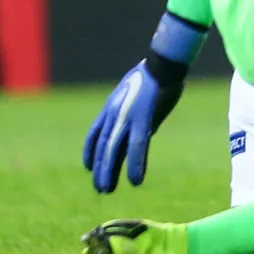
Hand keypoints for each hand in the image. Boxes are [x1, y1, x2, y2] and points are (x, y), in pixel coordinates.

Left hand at [82, 11, 206, 191]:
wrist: (164, 63)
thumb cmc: (157, 73)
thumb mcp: (138, 91)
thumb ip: (136, 110)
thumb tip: (145, 127)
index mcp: (111, 106)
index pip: (94, 134)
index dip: (90, 152)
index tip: (88, 167)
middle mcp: (114, 115)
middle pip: (102, 147)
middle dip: (101, 169)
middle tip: (100, 188)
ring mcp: (127, 119)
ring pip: (114, 151)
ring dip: (110, 172)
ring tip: (107, 190)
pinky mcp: (143, 122)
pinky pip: (136, 149)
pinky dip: (135, 166)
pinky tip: (135, 181)